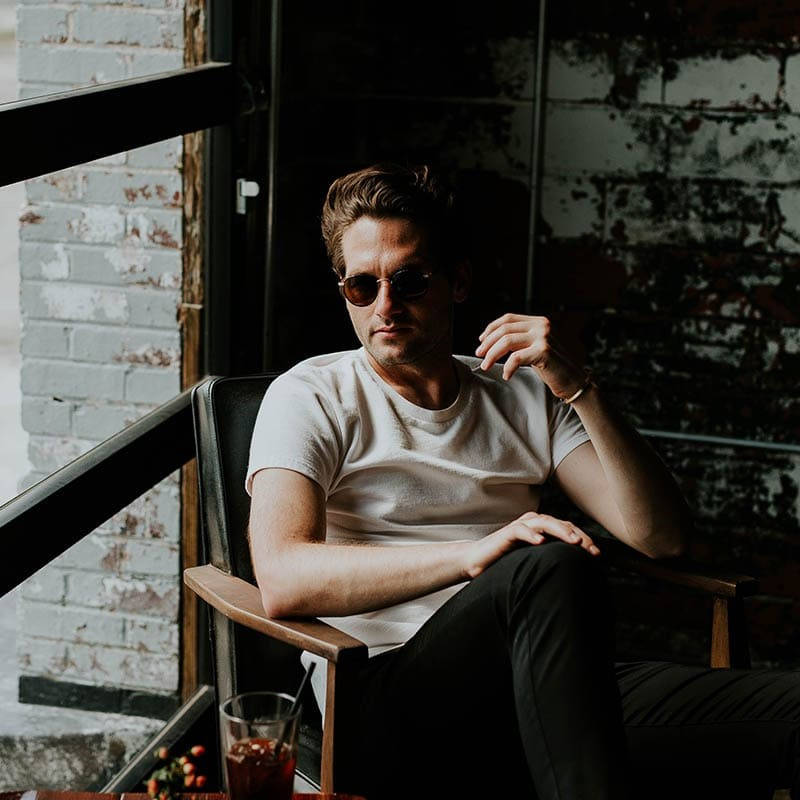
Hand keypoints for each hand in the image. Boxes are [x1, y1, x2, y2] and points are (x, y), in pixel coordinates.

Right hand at [464, 511, 599, 578]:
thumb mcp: (534, 560)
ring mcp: (520, 525)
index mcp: (542, 528)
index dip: (583, 539)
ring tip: (573, 541)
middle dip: (578, 536)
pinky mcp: (506, 533)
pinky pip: (520, 529)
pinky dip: (531, 534)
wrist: (478, 561)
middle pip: (560, 523)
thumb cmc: (507, 562)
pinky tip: (541, 541)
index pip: (567, 529)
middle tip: (591, 550)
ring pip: (544, 522)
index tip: (597, 554)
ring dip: (560, 531)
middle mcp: (533, 522)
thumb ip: (550, 559)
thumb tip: (577, 571)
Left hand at [475, 312, 584, 398]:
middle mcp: (542, 325)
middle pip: (505, 329)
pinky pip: (516, 357)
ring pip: (507, 341)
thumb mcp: (535, 347)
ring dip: (492, 355)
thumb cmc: (553, 367)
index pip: (508, 318)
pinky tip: (506, 375)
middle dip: (488, 343)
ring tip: (485, 366)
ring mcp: (544, 337)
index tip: (481, 341)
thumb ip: (520, 340)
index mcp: (539, 321)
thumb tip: (491, 341)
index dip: (491, 329)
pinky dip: (507, 367)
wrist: (574, 380)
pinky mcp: (544, 351)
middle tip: (479, 355)